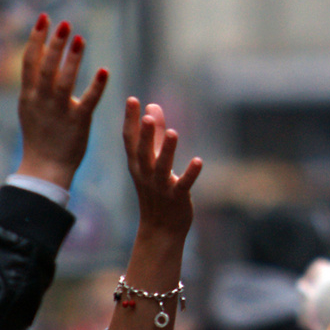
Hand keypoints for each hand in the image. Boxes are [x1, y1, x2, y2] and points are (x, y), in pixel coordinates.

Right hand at [16, 14, 108, 189]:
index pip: (29, 61)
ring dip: (72, 60)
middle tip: (65, 23)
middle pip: (46, 67)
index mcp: (28, 95)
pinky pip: (88, 101)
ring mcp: (58, 111)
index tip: (44, 18)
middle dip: (55, 44)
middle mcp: (41, 101)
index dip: (36, 38)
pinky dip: (96, 86)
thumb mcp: (29, 106)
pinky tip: (105, 71)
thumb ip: (33, 81)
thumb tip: (37, 52)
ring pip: (64, 81)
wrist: (44, 168)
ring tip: (80, 39)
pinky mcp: (77, 122)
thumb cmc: (39, 135)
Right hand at [123, 98, 202, 242]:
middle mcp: (145, 174)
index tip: (132, 99)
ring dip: (167, 151)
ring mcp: (160, 187)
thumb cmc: (156, 190)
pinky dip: (191, 174)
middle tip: (146, 116)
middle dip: (145, 134)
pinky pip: (183, 185)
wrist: (161, 229)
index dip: (131, 120)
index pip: (130, 139)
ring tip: (173, 133)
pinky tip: (198, 161)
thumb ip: (154, 133)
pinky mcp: (177, 198)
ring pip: (162, 168)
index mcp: (137, 164)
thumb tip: (152, 106)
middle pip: (143, 152)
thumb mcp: (151, 161)